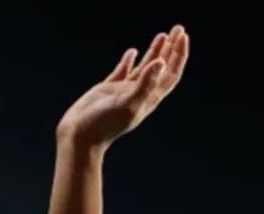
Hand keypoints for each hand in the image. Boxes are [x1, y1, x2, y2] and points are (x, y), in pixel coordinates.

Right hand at [56, 25, 189, 150]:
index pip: (170, 73)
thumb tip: (161, 62)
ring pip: (145, 67)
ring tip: (162, 35)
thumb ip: (145, 83)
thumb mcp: (128, 103)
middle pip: (162, 68)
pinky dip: (129, 60)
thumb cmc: (104, 124)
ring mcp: (125, 91)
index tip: (183, 36)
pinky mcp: (109, 89)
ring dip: (155, 51)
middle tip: (178, 28)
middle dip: (171, 48)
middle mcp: (140, 93)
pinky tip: (132, 51)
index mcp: (149, 98)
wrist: (80, 135)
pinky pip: (124, 71)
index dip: (179, 55)